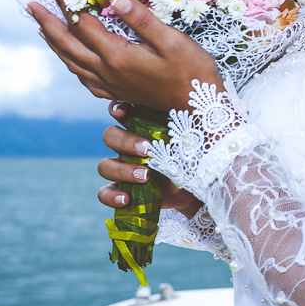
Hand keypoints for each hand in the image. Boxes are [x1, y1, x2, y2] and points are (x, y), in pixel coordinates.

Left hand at [28, 0, 223, 112]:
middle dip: (48, 22)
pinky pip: (83, 76)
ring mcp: (110, 84)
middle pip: (68, 44)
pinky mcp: (116, 92)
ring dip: (54, 42)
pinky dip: (70, 62)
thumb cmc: (192, 72)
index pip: (84, 23)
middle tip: (30, 3)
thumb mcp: (173, 40)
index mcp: (118, 56)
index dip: (68, 1)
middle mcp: (108, 72)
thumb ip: (142, 20)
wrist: (200, 109)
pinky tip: (69, 57)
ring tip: (42, 26)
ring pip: (71, 62)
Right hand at [97, 101, 203, 216]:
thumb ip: (187, 122)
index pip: (122, 111)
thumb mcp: (193, 137)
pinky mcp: (124, 190)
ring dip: (122, 170)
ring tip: (146, 177)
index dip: (117, 108)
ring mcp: (124, 168)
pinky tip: (126, 199)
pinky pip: (105, 192)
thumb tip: (192, 106)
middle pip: (110, 136)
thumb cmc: (196, 155)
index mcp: (144, 127)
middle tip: (148, 151)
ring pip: (105, 165)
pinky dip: (111, 196)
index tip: (124, 112)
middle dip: (125, 142)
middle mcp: (130, 145)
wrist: (199, 188)